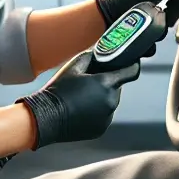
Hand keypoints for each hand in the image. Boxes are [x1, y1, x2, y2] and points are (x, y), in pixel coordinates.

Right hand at [16, 51, 139, 148]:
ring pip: (110, 102)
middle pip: (117, 87)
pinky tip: (81, 109)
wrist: (46, 117)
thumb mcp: (73, 66)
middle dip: (108, 83)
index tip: (130, 63)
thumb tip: (101, 49)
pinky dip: (97, 112)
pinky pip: (104, 116)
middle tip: (90, 83)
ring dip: (102, 98)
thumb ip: (92, 55)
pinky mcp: (101, 128)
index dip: (131, 65)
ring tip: (82, 98)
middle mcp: (111, 101)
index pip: (132, 72)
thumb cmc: (58, 90)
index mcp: (106, 83)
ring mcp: (107, 117)